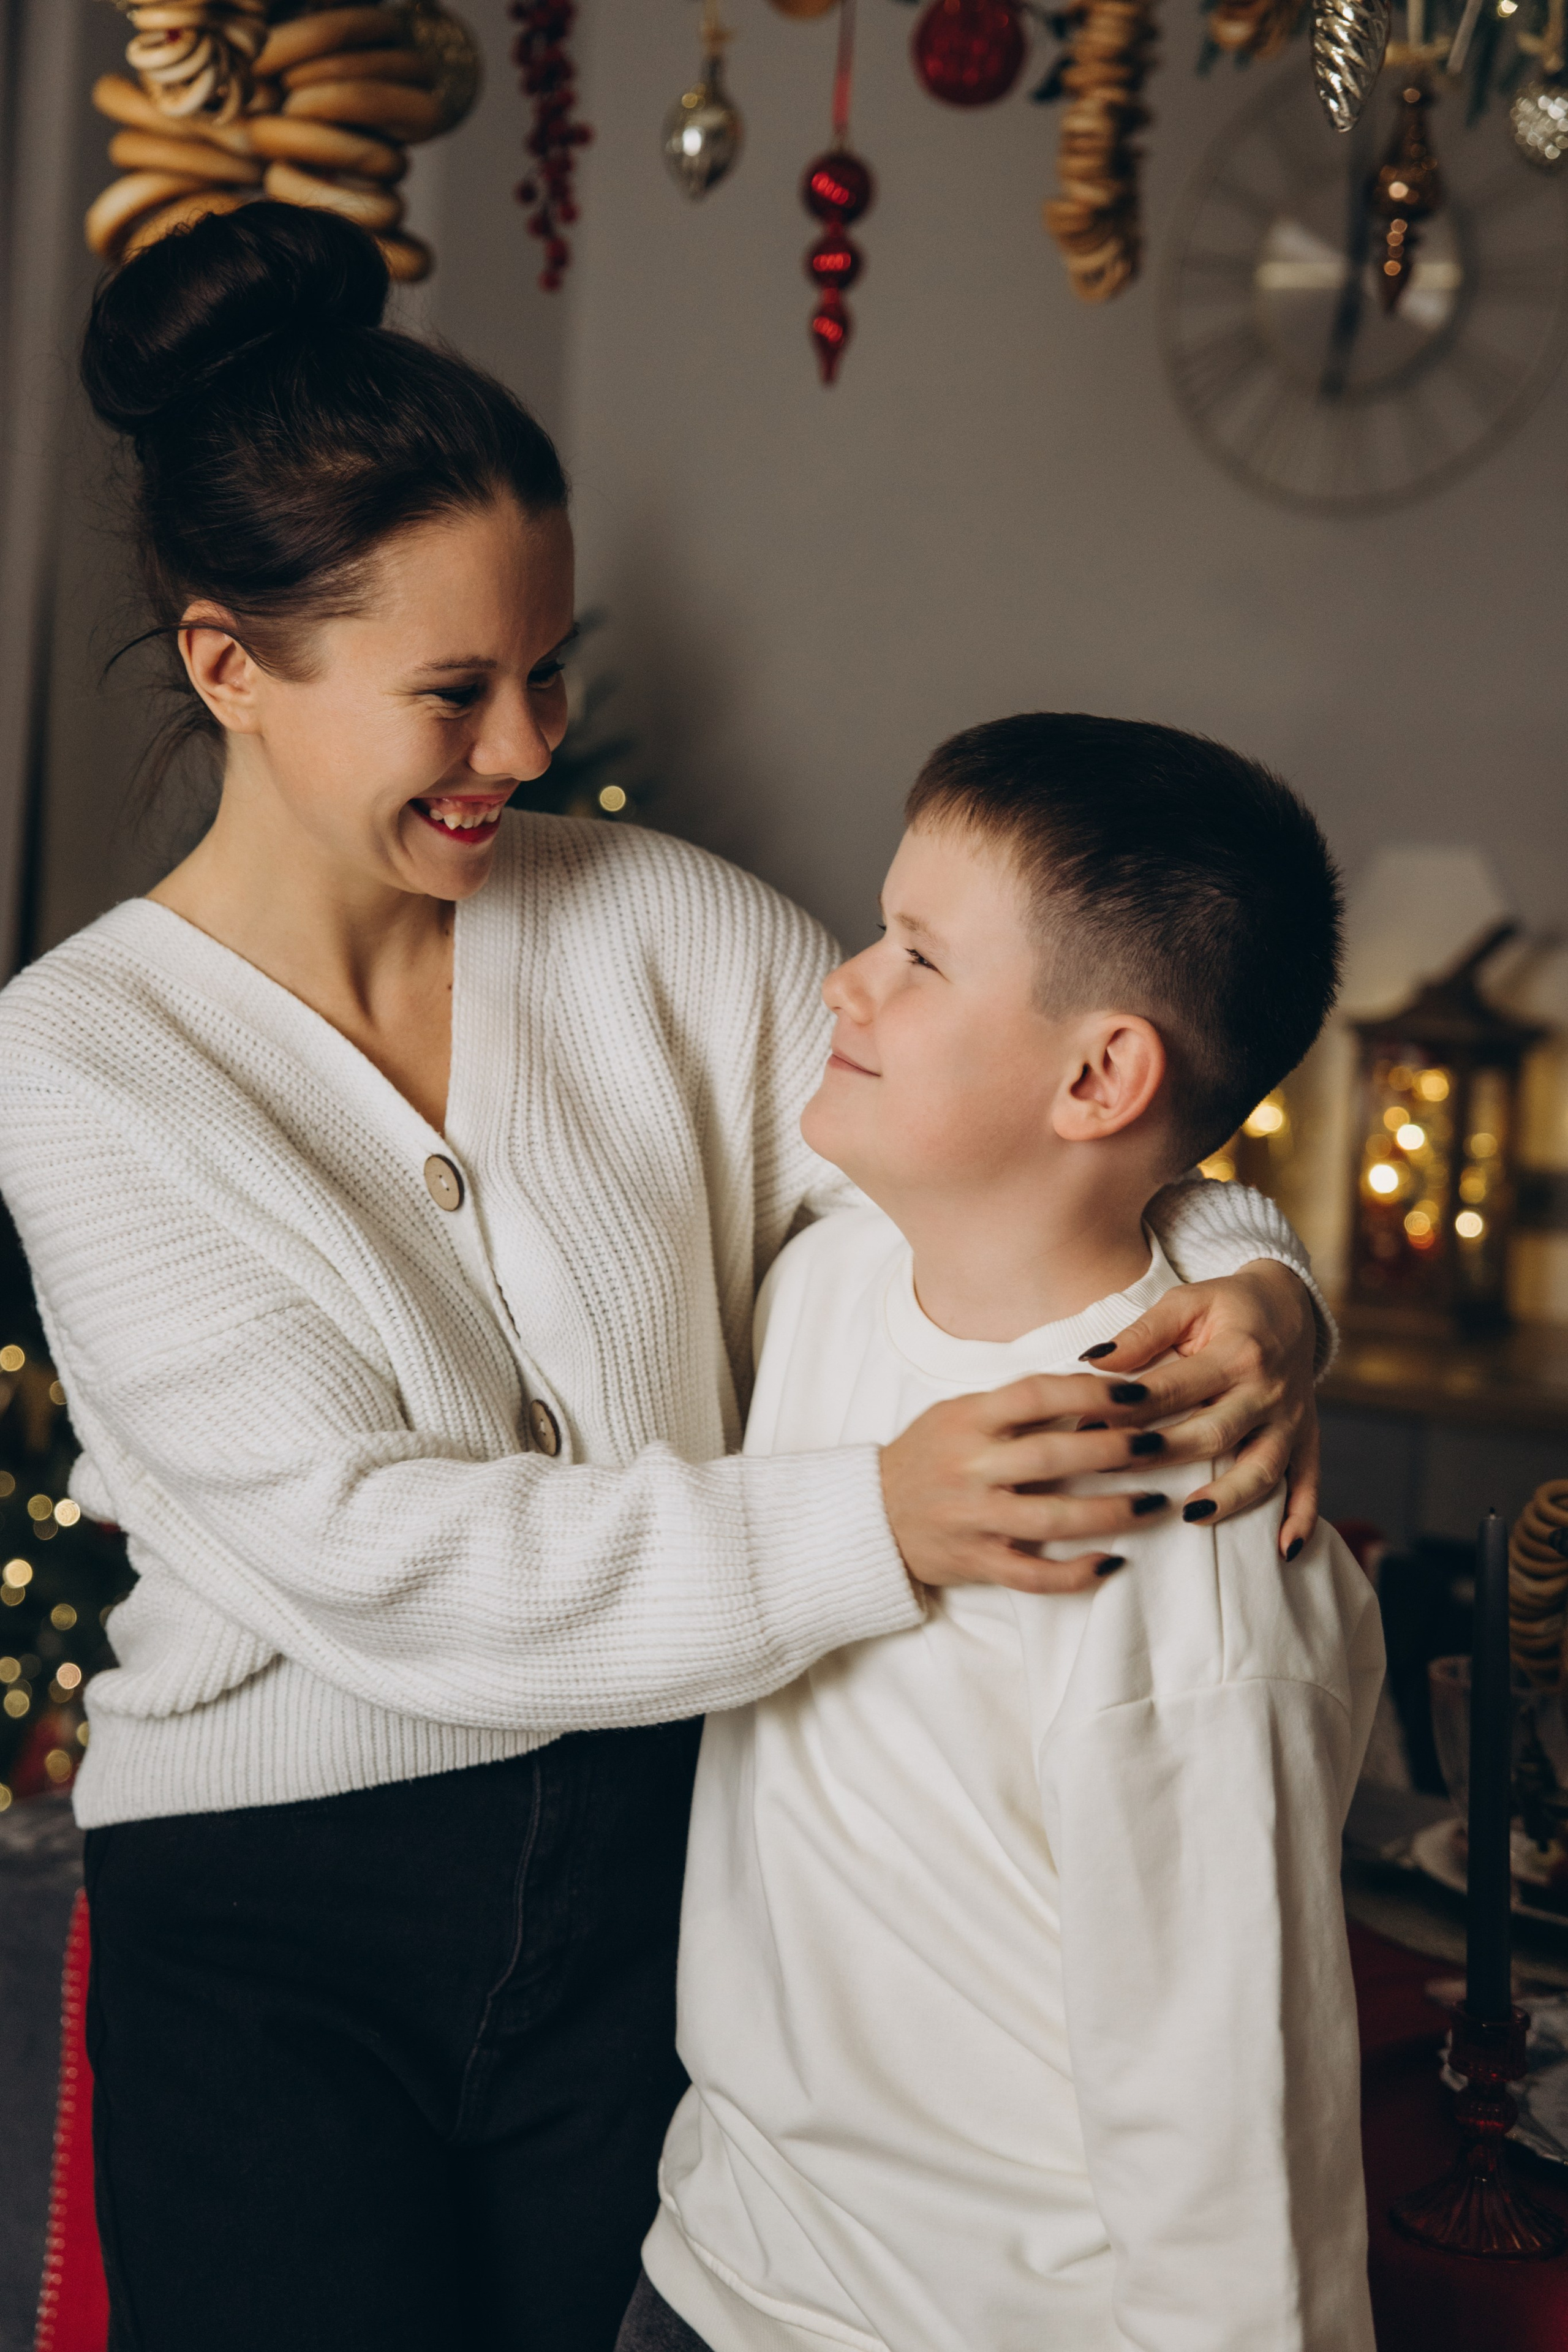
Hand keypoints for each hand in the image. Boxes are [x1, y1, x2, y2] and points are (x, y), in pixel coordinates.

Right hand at [881, 1375, 1182, 1594]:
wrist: (868, 1517)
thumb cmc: (926, 1457)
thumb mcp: (957, 1415)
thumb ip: (1013, 1408)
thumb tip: (1089, 1389)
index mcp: (966, 1421)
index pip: (1035, 1395)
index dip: (1089, 1391)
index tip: (1135, 1392)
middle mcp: (969, 1467)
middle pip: (1051, 1456)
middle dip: (1113, 1450)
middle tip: (1160, 1445)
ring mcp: (972, 1518)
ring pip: (1050, 1518)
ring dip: (1109, 1512)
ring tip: (1154, 1504)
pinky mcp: (975, 1561)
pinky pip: (1032, 1574)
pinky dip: (1073, 1573)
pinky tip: (1111, 1562)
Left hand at [1080, 1259, 1320, 1559]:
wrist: (1291, 1305)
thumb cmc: (1226, 1306)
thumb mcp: (1186, 1302)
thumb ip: (1142, 1333)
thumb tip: (1093, 1361)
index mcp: (1236, 1352)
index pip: (1178, 1388)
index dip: (1132, 1409)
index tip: (1089, 1427)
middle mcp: (1268, 1390)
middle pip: (1215, 1433)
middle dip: (1166, 1455)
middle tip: (1118, 1471)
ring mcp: (1291, 1420)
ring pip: (1263, 1467)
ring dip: (1230, 1496)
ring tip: (1191, 1516)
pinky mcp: (1307, 1439)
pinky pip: (1309, 1483)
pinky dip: (1302, 1518)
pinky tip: (1284, 1551)